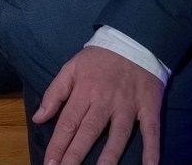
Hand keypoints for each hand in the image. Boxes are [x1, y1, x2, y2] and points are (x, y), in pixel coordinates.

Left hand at [32, 46, 163, 164]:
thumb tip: (39, 118)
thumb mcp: (72, 67)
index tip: (49, 164)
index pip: (68, 122)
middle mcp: (105, 101)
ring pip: (118, 135)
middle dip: (75, 156)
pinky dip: (151, 151)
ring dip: (109, 157)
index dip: (58, 145)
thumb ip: (54, 93)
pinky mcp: (148, 108)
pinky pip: (151, 132)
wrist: (133, 39)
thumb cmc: (99, 58)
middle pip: (88, 132)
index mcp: (84, 91)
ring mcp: (128, 106)